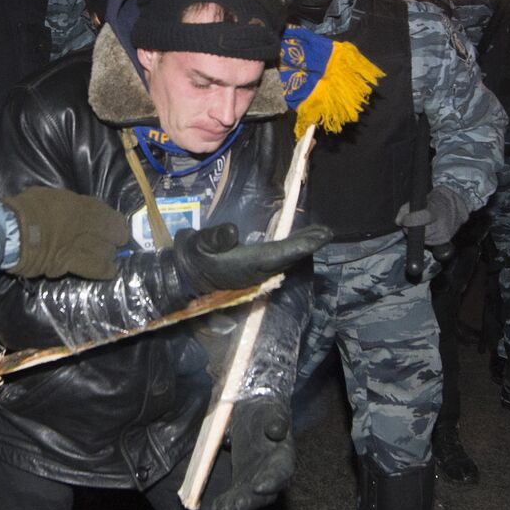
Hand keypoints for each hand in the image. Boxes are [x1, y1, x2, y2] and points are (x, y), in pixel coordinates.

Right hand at [5, 186, 128, 279]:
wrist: (10, 231)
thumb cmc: (25, 209)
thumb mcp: (48, 196)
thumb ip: (65, 204)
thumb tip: (71, 210)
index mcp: (77, 205)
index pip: (105, 213)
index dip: (115, 221)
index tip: (119, 225)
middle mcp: (83, 226)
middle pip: (109, 233)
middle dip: (116, 238)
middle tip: (117, 242)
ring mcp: (77, 246)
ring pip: (104, 252)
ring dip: (108, 255)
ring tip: (110, 257)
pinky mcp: (68, 264)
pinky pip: (92, 269)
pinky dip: (102, 271)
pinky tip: (109, 272)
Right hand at [171, 224, 330, 296]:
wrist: (182, 277)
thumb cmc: (192, 257)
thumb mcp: (199, 243)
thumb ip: (215, 237)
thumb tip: (232, 232)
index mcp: (248, 264)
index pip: (282, 253)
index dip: (304, 244)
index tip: (323, 235)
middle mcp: (257, 271)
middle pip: (289, 257)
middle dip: (308, 244)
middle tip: (327, 232)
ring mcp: (255, 273)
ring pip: (285, 259)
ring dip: (301, 247)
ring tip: (317, 234)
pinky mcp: (252, 272)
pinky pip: (278, 260)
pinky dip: (290, 251)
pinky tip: (295, 244)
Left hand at [211, 395, 293, 509]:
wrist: (254, 414)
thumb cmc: (266, 412)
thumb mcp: (272, 411)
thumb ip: (276, 420)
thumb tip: (276, 430)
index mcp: (284, 456)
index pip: (282, 472)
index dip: (272, 481)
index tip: (259, 487)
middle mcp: (274, 474)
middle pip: (266, 493)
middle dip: (252, 501)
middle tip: (238, 506)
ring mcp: (257, 480)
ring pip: (250, 498)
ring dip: (237, 505)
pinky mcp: (243, 481)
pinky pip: (236, 495)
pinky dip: (226, 503)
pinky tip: (216, 508)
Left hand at [394, 186, 468, 246]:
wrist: (457, 204)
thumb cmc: (437, 200)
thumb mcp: (422, 198)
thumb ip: (406, 208)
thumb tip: (398, 221)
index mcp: (436, 211)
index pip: (421, 218)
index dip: (410, 220)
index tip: (404, 219)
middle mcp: (441, 224)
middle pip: (419, 233)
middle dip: (410, 229)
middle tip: (410, 222)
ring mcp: (443, 234)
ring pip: (422, 239)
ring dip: (417, 234)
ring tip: (422, 224)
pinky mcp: (444, 240)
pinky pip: (428, 241)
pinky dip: (425, 237)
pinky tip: (428, 228)